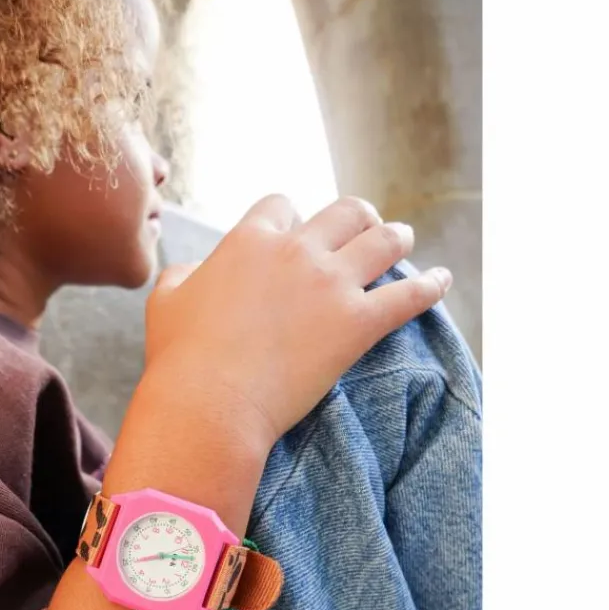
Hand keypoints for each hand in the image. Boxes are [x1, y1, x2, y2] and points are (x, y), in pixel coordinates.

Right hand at [142, 195, 451, 452]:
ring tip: (403, 240)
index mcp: (250, 239)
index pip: (282, 205)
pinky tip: (442, 281)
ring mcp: (330, 285)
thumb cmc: (180, 357)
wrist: (209, 404)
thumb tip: (194, 271)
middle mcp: (295, 251)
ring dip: (396, 236)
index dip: (291, 218)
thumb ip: (183, 274)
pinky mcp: (357, 324)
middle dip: (356, 217)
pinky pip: (409, 295)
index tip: (293, 235)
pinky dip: (431, 286)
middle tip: (363, 227)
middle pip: (343, 212)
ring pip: (383, 240)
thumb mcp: (165, 301)